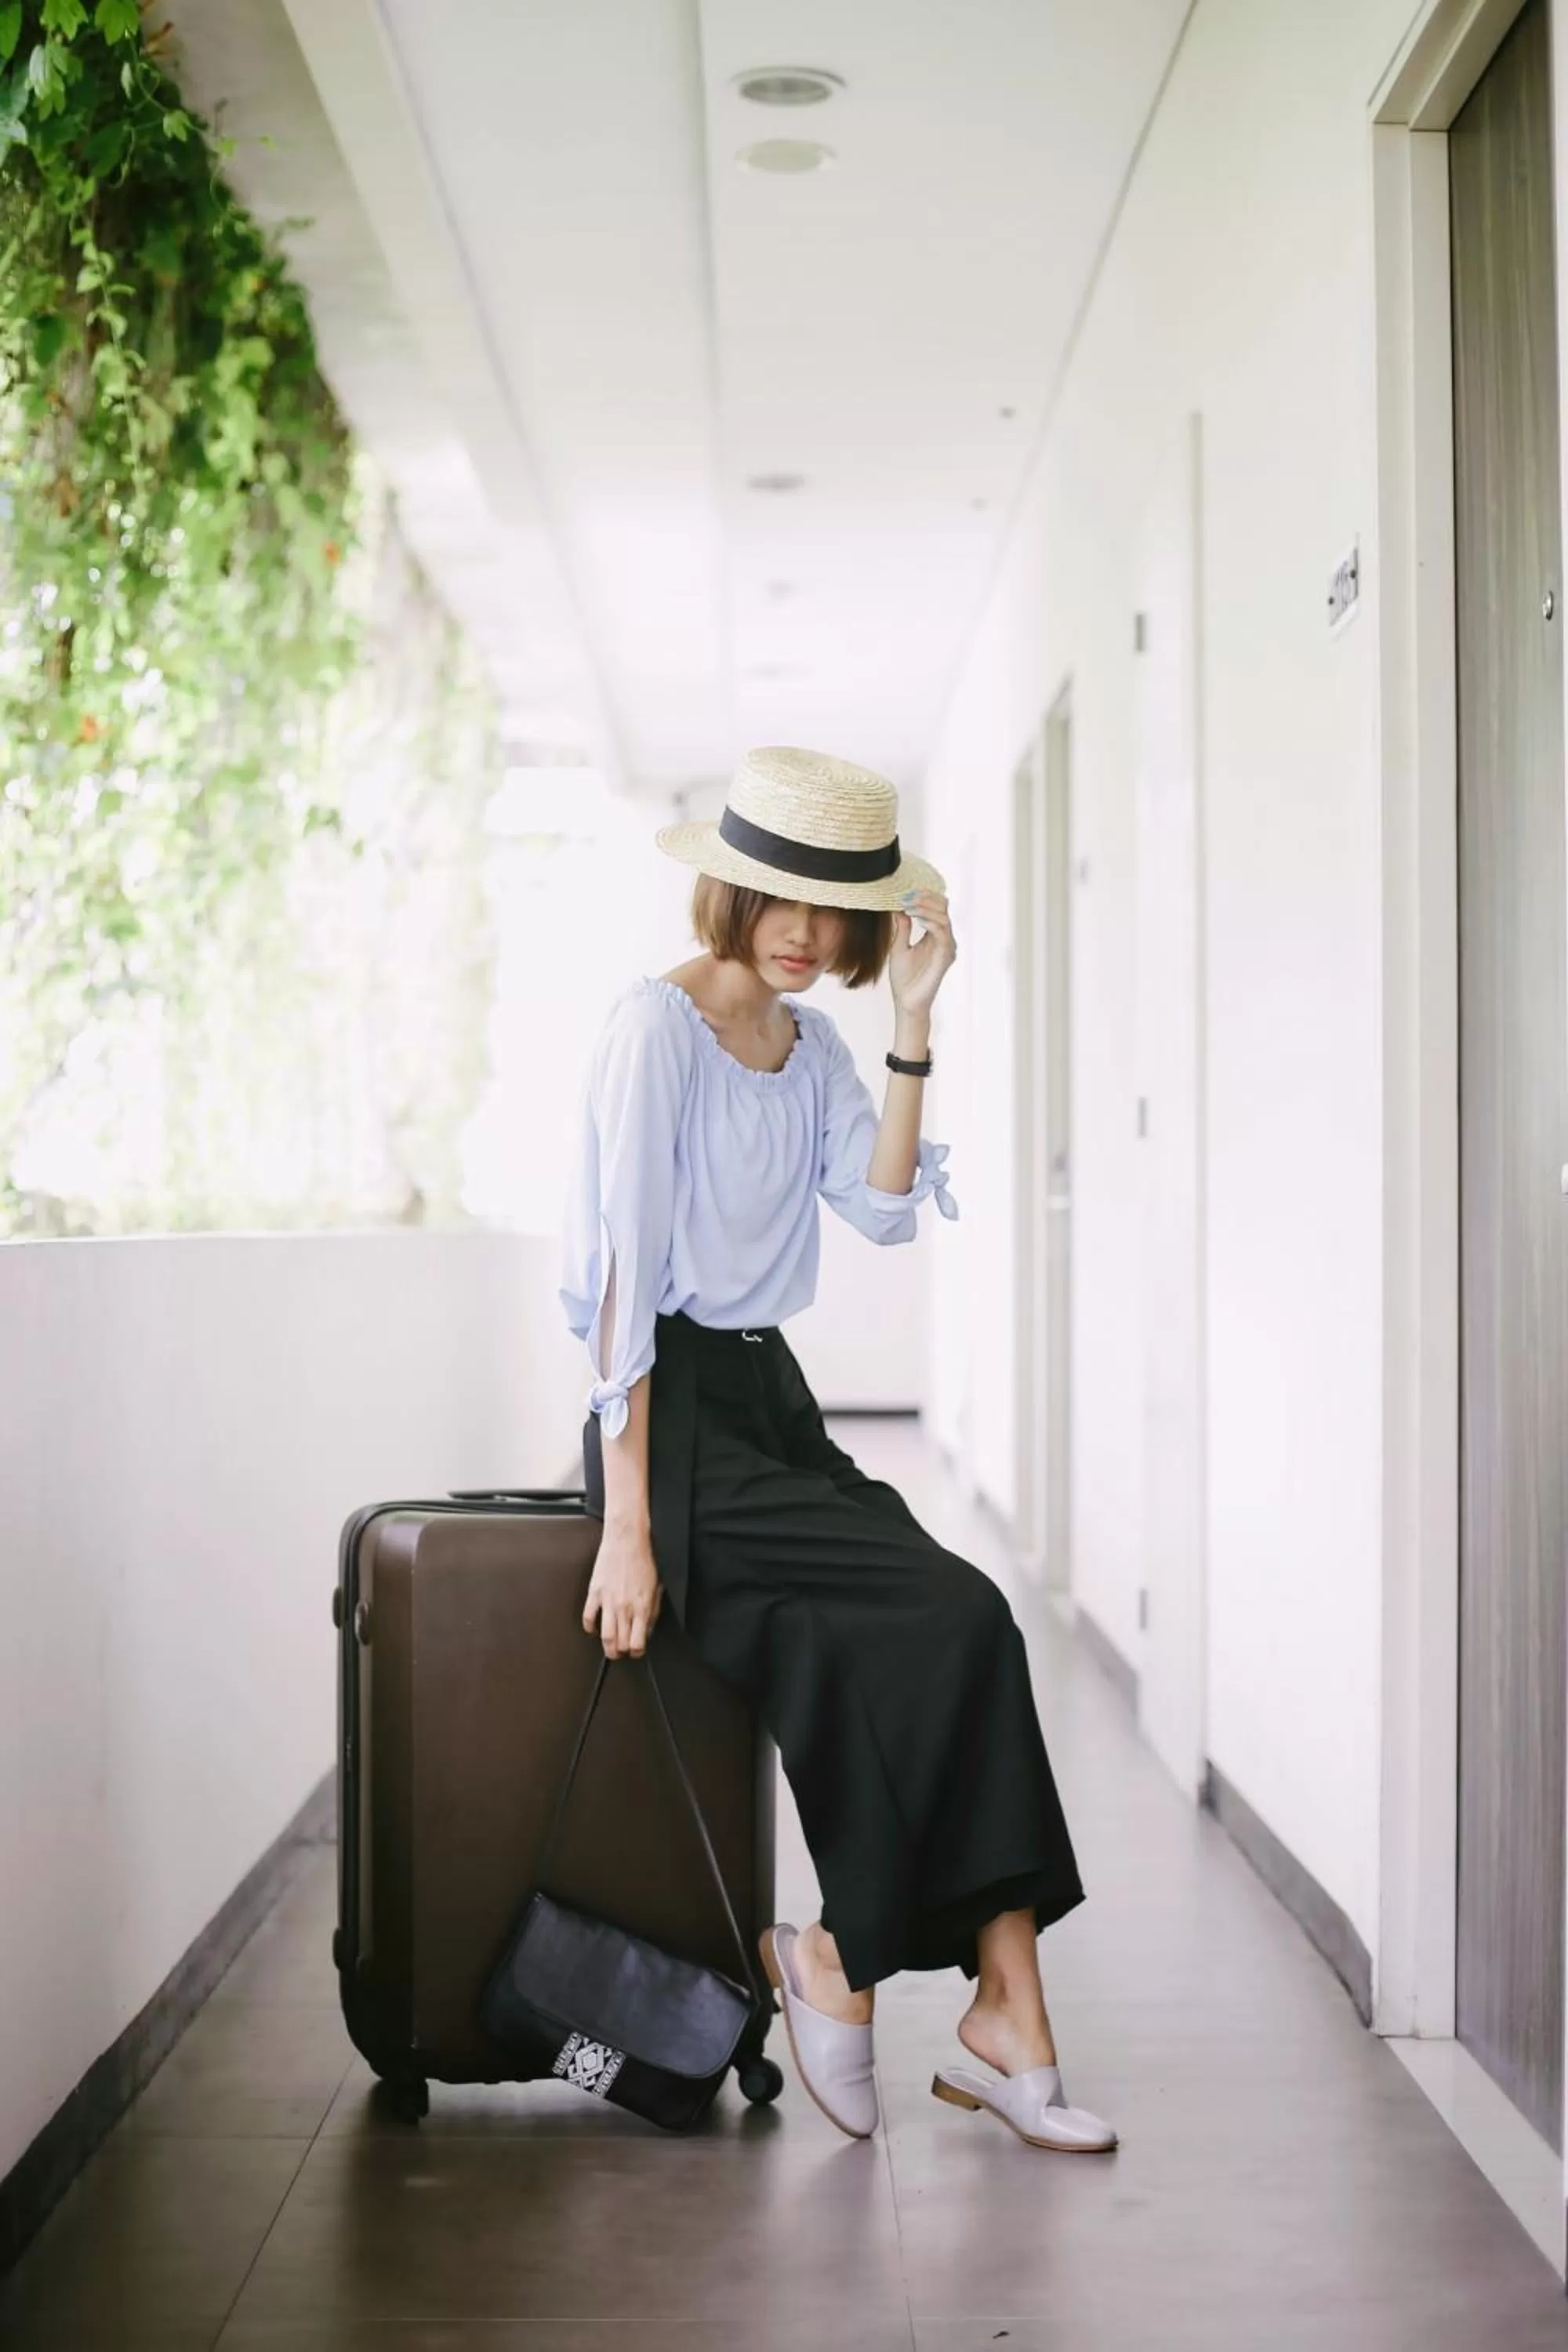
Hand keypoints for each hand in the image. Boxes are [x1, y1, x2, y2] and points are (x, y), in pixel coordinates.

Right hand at [582, 1522, 662, 1657]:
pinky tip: (593, 1629)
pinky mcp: (594, 1593)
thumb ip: (652, 1611)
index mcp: (642, 1606)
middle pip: (621, 1643)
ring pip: (605, 1636)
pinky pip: (588, 1618)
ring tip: (609, 1649)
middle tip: (621, 1652)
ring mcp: (608, 1601)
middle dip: (622, 1653)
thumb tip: (647, 1628)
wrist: (627, 1541)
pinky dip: (589, 1628)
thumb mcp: (656, 1587)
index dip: (637, 1652)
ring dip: (607, 1647)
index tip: (637, 1650)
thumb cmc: (643, 1560)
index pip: (638, 1643)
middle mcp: (625, 1607)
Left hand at [889, 888, 956, 1019]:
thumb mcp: (898, 947)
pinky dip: (929, 922)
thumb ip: (902, 927)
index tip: (905, 890)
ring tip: (908, 905)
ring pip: (943, 918)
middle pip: (943, 908)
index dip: (924, 896)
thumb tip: (898, 906)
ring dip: (925, 908)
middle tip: (906, 894)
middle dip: (925, 898)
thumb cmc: (903, 978)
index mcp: (934, 935)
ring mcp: (947, 948)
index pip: (936, 907)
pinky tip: (915, 918)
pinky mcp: (945, 957)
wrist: (906, 1001)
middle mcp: (944, 939)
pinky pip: (942, 934)